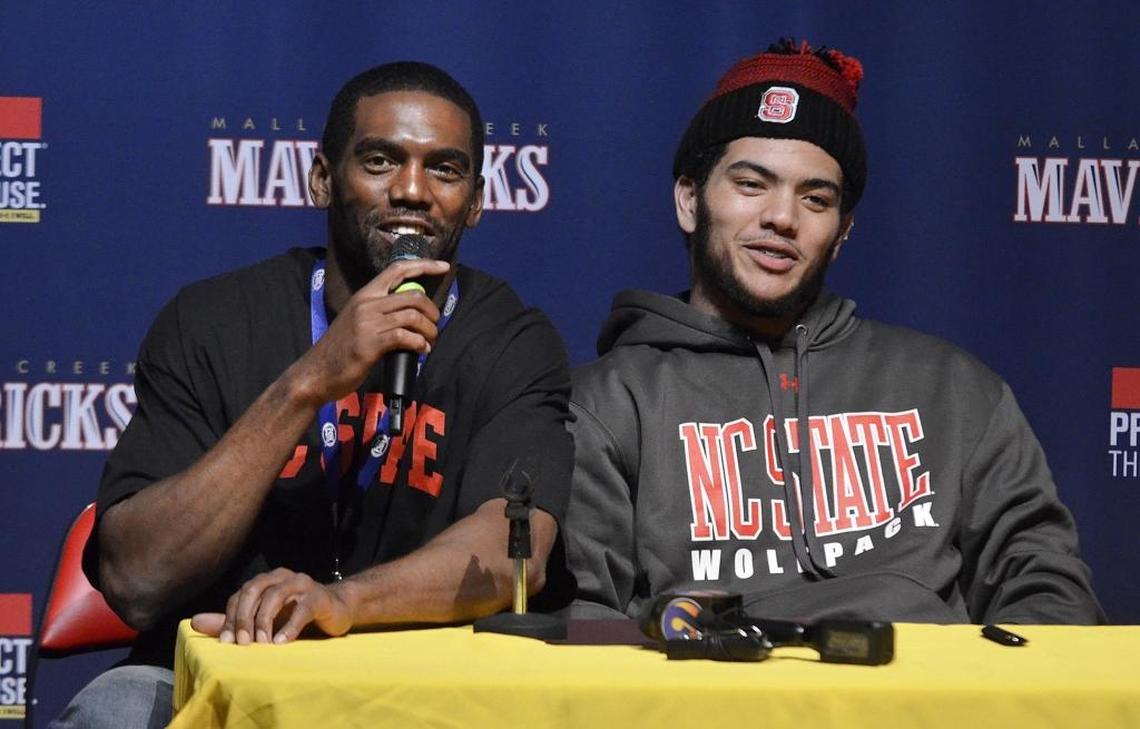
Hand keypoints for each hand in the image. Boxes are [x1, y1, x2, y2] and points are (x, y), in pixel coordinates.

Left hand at [190, 567, 352, 644]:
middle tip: (242, 644)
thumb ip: (232, 620)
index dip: (231, 618)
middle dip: (244, 618)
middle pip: (254, 590)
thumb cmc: (296, 615)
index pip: (240, 595)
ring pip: (275, 596)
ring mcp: (302, 585)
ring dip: (265, 621)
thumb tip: (194, 621)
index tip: (227, 643)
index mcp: (266, 580)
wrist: (336, 610)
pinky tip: (282, 643)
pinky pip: (302, 609)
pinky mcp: (319, 598)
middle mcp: (282, 577)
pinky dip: (290, 626)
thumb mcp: (263, 619)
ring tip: (262, 644)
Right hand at [293, 258, 450, 404]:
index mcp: (364, 294)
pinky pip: (405, 337)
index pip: (397, 269)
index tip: (444, 267)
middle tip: (434, 326)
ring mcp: (367, 323)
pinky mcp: (370, 344)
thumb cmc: (341, 349)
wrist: (317, 372)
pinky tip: (421, 350)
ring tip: (429, 341)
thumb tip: (411, 312)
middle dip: (432, 311)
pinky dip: (420, 344)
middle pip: (413, 295)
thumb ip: (380, 311)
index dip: (424, 265)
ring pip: (413, 316)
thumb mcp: (358, 320)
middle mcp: (366, 304)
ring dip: (429, 330)